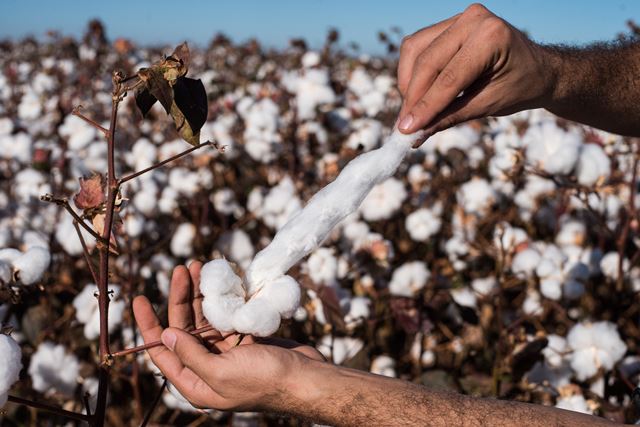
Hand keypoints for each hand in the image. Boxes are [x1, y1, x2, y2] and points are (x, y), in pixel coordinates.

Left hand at [133, 261, 324, 410]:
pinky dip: (223, 298)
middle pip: (184, 328)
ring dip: (202, 293)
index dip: (148, 326)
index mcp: (195, 382)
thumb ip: (190, 354)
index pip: (162, 352)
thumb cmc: (263, 380)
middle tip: (183, 269)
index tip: (139, 298)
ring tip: (201, 267)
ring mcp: (226, 351)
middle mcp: (207, 366)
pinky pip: (226, 314)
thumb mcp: (220, 372)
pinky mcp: (244, 338)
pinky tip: (222, 280)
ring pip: (206, 317)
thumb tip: (164, 335)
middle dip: (181, 298)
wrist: (304, 378)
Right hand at [397, 3, 554, 142]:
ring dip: (408, 83)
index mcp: (492, 37)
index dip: (425, 106)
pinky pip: (417, 46)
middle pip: (427, 62)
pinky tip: (416, 92)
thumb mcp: (488, 106)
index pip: (449, 77)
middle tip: (404, 126)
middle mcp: (474, 19)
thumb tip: (414, 135)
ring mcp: (459, 17)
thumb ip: (449, 117)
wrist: (538, 69)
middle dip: (413, 97)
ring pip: (415, 51)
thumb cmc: (519, 87)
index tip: (405, 130)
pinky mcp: (448, 23)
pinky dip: (412, 71)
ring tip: (412, 111)